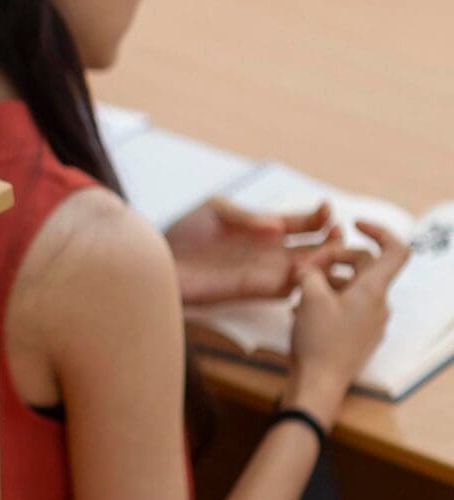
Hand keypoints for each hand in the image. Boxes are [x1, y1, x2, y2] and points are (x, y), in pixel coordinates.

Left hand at [166, 199, 355, 306]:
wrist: (161, 261)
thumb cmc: (184, 232)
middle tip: (338, 236)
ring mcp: (267, 271)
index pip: (305, 223)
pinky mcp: (257, 290)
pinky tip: (310, 274)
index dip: (320, 217)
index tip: (327, 210)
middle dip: (333, 242)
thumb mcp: (215, 210)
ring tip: (330, 254)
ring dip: (325, 263)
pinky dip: (305, 283)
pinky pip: (290, 289)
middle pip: (316, 247)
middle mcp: (272, 250)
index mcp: (266, 227)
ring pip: (310, 270)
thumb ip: (247, 215)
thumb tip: (276, 225)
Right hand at [288, 222, 410, 417]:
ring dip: (325, 281)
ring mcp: (370, 321)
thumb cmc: (319, 341)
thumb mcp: (309, 296)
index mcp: (373, 290)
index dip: (379, 230)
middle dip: (334, 259)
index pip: (395, 249)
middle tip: (304, 267)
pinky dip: (326, 301)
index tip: (354, 225)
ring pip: (352, 286)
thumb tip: (311, 266)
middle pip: (364, 265)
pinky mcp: (359, 334)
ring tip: (297, 294)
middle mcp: (378, 304)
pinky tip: (302, 312)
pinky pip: (346, 306)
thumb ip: (312, 272)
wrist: (321, 384)